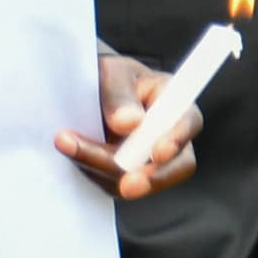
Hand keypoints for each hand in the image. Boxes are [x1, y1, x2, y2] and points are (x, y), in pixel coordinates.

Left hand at [64, 52, 197, 197]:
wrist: (82, 91)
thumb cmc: (105, 76)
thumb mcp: (111, 73)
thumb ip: (120, 95)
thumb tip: (129, 123)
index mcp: (174, 102)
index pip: (189, 122)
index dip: (178, 139)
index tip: (159, 151)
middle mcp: (169, 136)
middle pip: (177, 166)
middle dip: (151, 178)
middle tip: (126, 185)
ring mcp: (148, 161)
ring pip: (139, 181)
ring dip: (104, 168)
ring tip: (68, 143)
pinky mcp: (123, 176)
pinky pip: (113, 184)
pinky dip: (91, 172)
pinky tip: (72, 151)